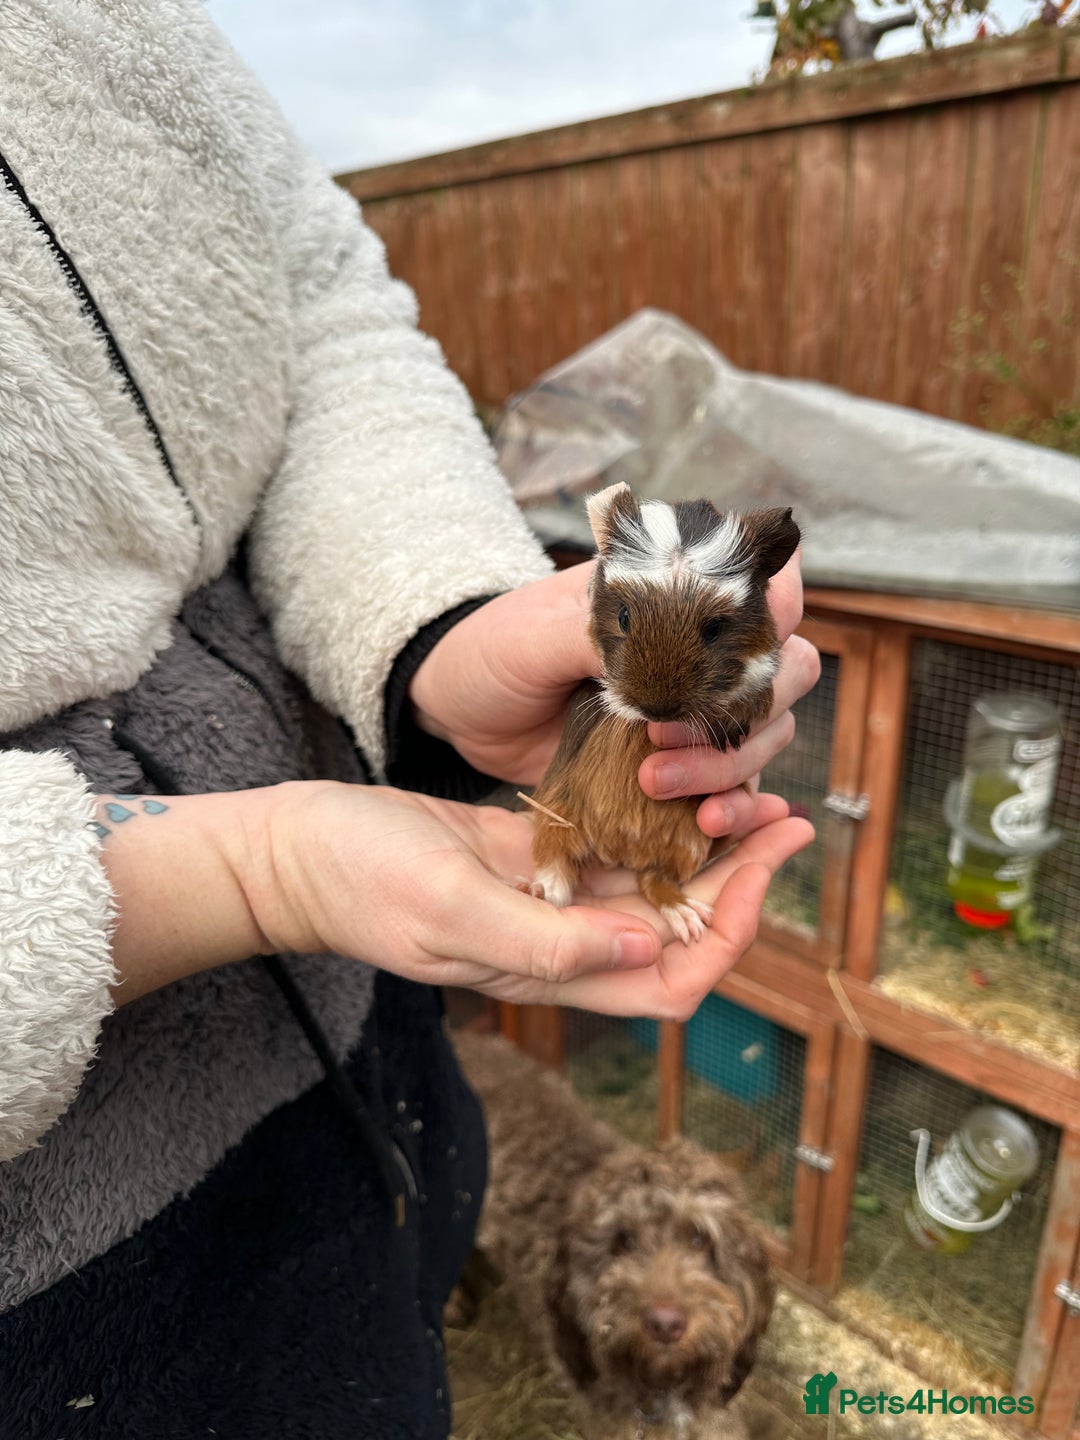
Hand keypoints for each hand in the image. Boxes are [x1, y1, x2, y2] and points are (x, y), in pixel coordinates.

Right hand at [243, 780, 812, 1017]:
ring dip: (708, 850)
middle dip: (741, 884)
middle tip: (785, 819)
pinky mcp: (530, 857)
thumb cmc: (361, 881)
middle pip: (678, 933)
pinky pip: (609, 847)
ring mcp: (547, 900)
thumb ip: (547, 944)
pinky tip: (680, 781)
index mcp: (547, 972)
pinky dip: (653, 821)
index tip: (761, 869)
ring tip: (753, 795)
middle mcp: (560, 944)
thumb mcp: (450, 910)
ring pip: (651, 888)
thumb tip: (651, 951)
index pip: (669, 982)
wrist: (300, 849)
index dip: (728, 935)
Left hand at [408, 551, 819, 821]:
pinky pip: (738, 787)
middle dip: (749, 708)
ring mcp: (699, 708)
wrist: (461, 714)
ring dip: (732, 764)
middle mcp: (706, 646)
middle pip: (789, 669)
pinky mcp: (684, 765)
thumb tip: (665, 651)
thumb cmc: (496, 650)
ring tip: (659, 782)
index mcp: (681, 591)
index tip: (739, 650)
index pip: (771, 582)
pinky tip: (704, 824)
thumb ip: (605, 636)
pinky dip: (732, 807)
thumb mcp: (538, 633)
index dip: (778, 612)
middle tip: (666, 734)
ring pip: (771, 732)